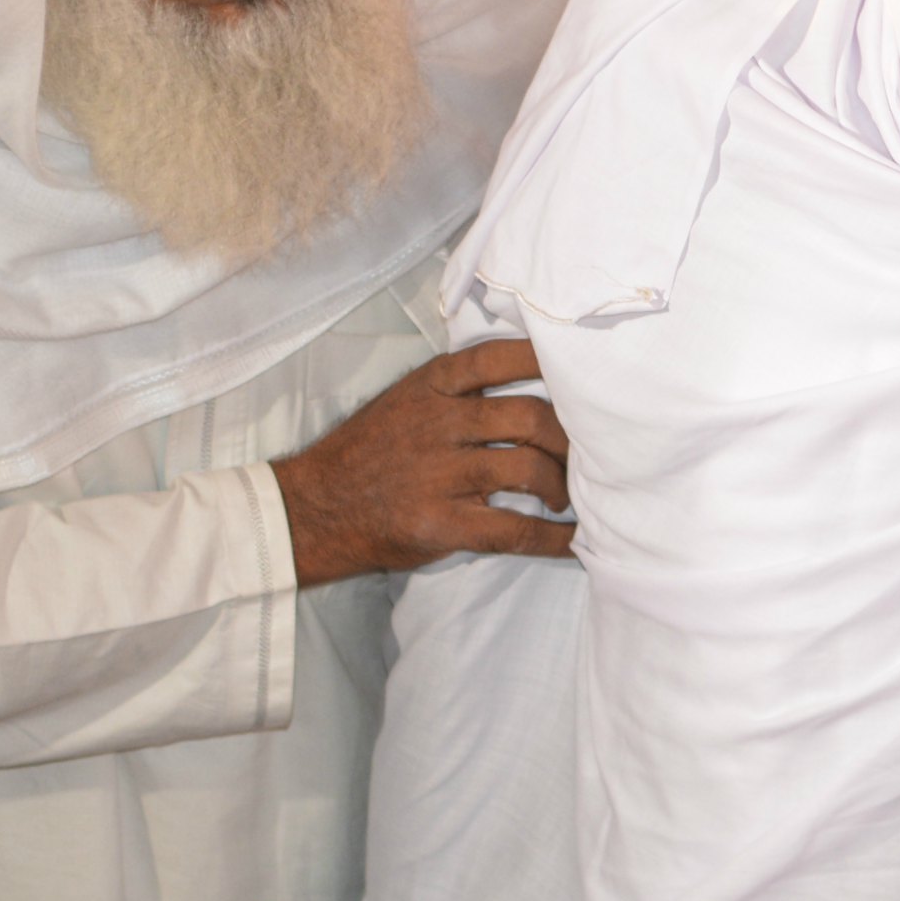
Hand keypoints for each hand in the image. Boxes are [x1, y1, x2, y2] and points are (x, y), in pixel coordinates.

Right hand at [272, 340, 574, 586]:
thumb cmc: (368, 452)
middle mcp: (439, 423)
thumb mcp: (404, 400)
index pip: (497, 358)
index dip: (545, 360)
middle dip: (568, 437)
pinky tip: (571, 542)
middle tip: (584, 455)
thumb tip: (527, 384)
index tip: (580, 373)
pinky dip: (551, 538)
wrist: (315, 507)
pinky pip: (512, 528)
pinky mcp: (441, 523)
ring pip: (527, 468)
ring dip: (561, 484)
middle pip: (529, 416)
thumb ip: (455, 390)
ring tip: (567, 497)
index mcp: (431, 386)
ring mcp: (440, 474)